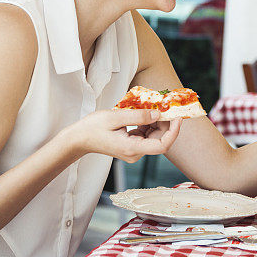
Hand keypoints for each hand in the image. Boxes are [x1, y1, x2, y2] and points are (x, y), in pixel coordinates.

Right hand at [63, 109, 181, 162]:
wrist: (78, 139)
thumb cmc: (93, 128)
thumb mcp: (115, 117)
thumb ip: (138, 116)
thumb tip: (158, 113)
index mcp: (132, 148)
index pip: (162, 145)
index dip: (174, 132)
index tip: (177, 117)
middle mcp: (135, 153)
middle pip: (160, 139)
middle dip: (165, 122)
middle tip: (165, 104)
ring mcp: (134, 150)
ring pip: (154, 136)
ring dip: (157, 121)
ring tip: (153, 105)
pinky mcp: (132, 145)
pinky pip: (146, 134)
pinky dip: (148, 123)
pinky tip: (145, 112)